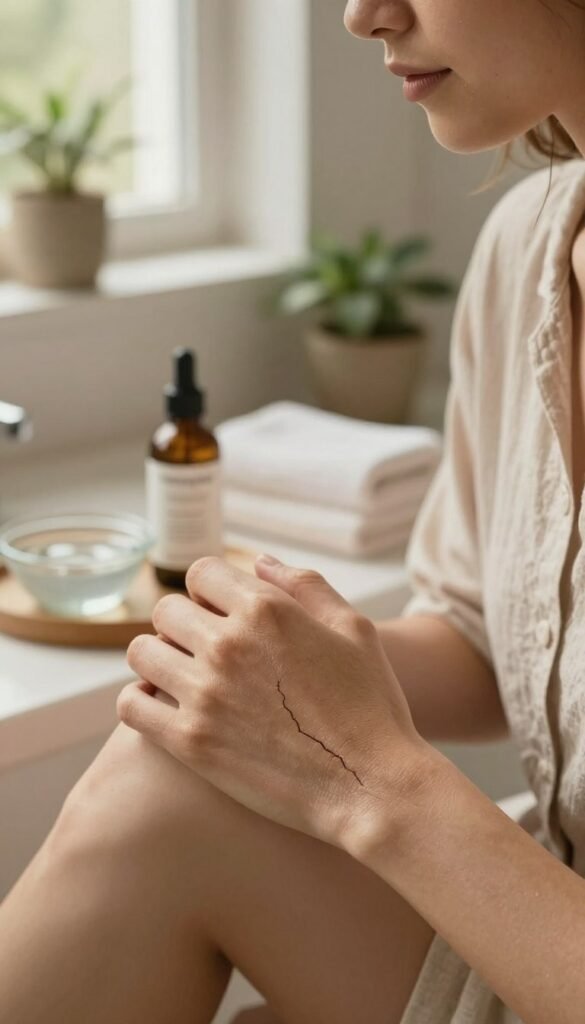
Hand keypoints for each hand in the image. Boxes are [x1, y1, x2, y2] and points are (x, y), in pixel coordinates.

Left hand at [118, 554, 429, 850]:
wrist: (370, 786)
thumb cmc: (371, 705)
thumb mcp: (354, 628)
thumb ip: (306, 585)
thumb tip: (260, 563)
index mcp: (267, 611)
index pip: (202, 573)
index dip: (210, 589)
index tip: (219, 610)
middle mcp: (228, 645)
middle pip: (167, 610)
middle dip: (182, 621)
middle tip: (202, 647)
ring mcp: (205, 694)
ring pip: (142, 653)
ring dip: (157, 657)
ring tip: (179, 674)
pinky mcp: (191, 743)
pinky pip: (133, 705)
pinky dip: (140, 699)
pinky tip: (163, 705)